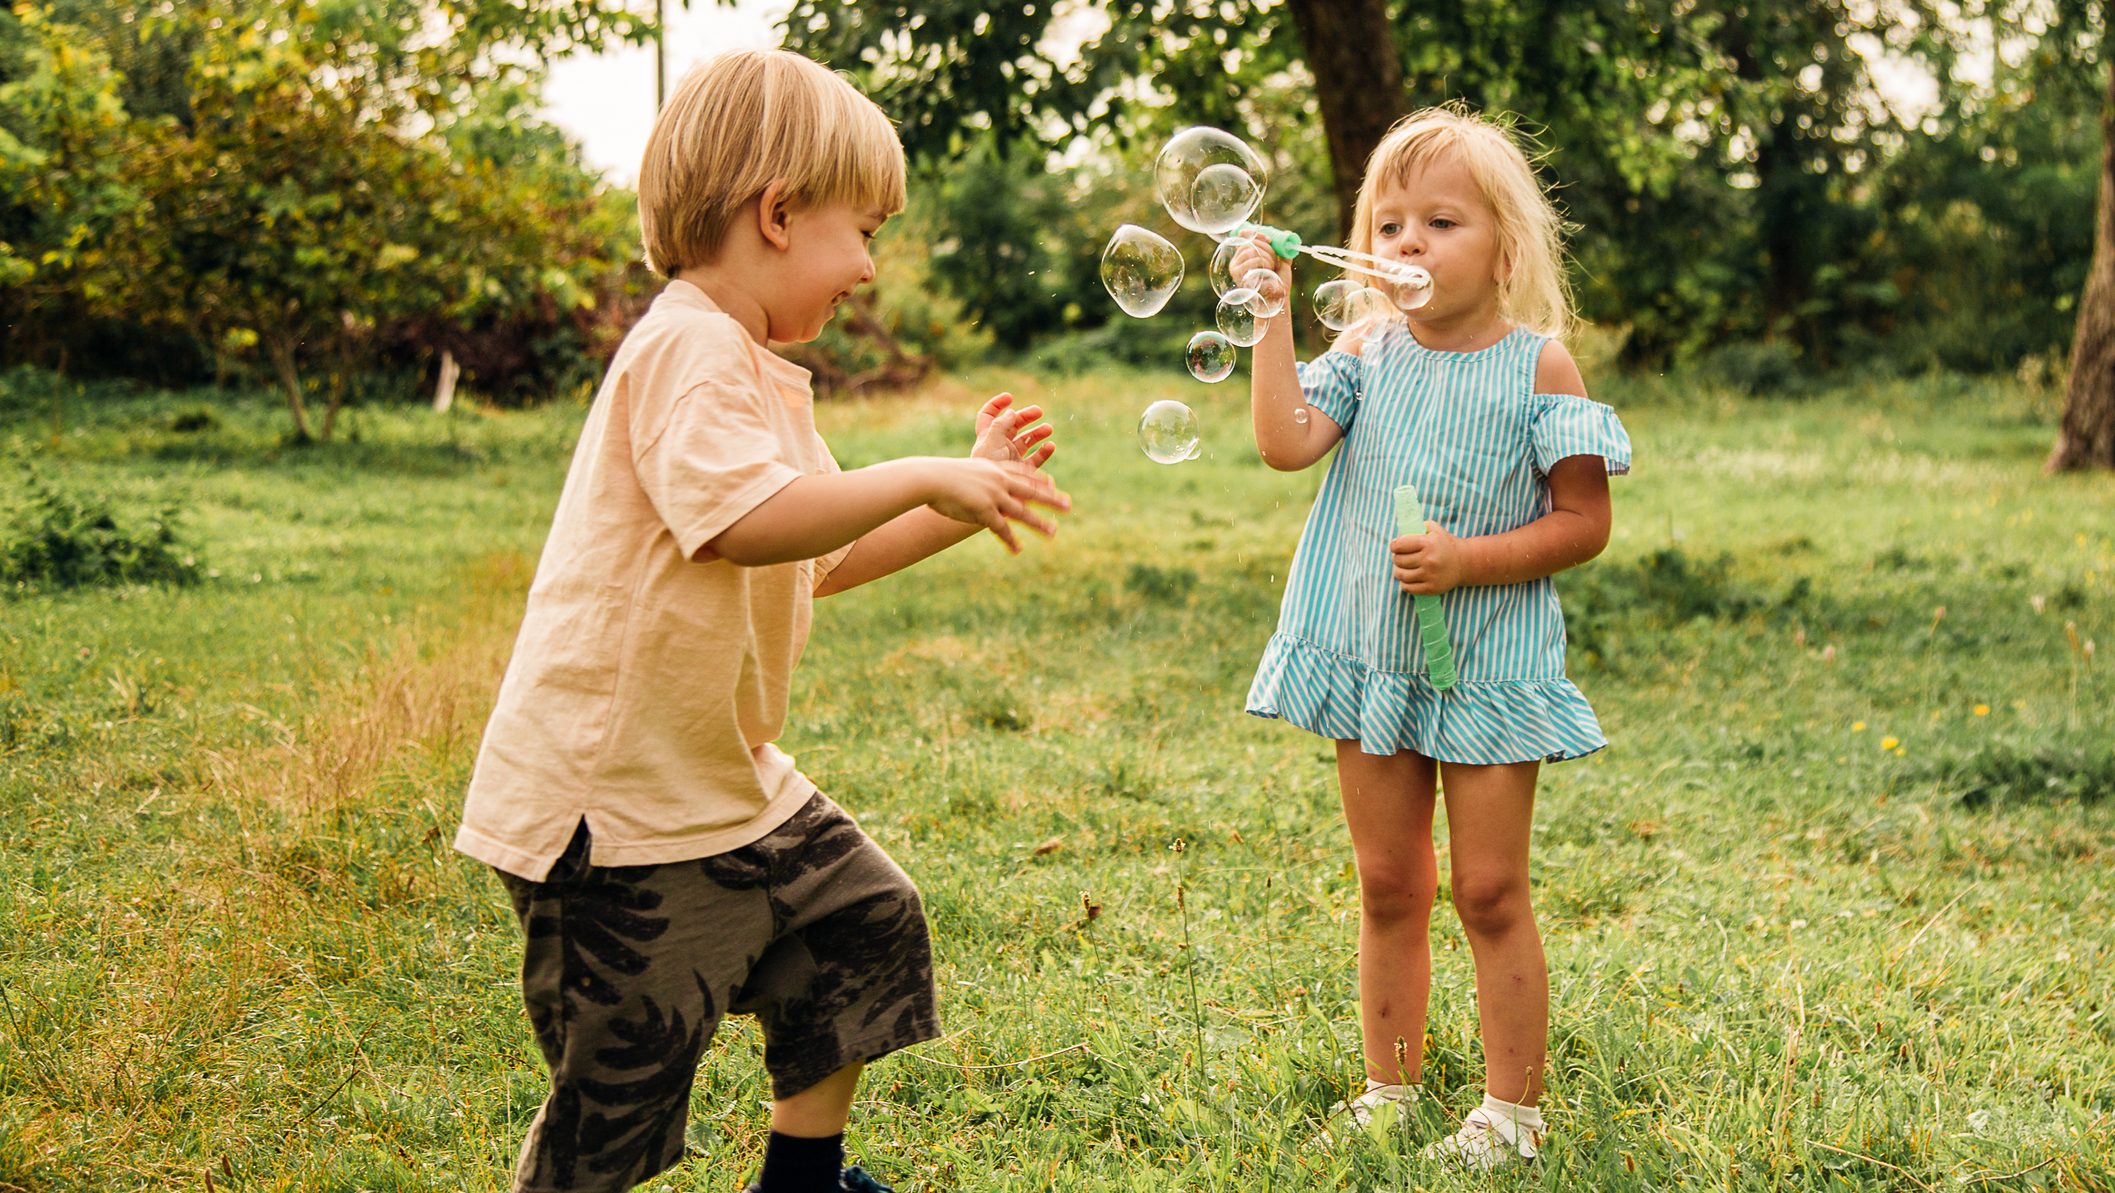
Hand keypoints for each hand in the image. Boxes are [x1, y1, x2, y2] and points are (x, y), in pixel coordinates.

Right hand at [926, 457, 1070, 553]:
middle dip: (1051, 498)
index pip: (1021, 473)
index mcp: (993, 468)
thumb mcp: (961, 471)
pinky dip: (1010, 541)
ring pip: (1022, 511)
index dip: (1037, 478)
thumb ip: (972, 478)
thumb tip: (971, 485)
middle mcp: (998, 480)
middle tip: (1068, 504)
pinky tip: (1018, 550)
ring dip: (1039, 523)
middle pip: (1030, 490)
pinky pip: (1002, 529)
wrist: (929, 478)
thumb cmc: (937, 475)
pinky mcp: (985, 510)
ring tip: (1053, 532)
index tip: (1051, 482)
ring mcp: (994, 495)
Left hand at [972, 392, 1055, 468]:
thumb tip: (1012, 412)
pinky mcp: (1021, 472)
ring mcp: (1011, 458)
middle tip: (1039, 411)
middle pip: (1013, 425)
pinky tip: (1050, 446)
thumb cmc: (985, 470)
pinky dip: (1043, 452)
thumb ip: (1000, 426)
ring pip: (1026, 440)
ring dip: (1038, 433)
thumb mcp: (990, 443)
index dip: (997, 404)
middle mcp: (999, 446)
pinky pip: (1035, 459)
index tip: (1010, 397)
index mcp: (988, 437)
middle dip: (1026, 416)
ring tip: (1048, 429)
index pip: (988, 415)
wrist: (988, 499)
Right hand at [1230, 233, 1292, 307]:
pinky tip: (1266, 273)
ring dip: (1267, 258)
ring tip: (1270, 270)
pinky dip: (1265, 263)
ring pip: (1253, 250)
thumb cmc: (1278, 283)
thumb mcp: (1281, 263)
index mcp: (1243, 257)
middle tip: (1274, 262)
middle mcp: (1236, 262)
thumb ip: (1282, 251)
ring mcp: (1236, 269)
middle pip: (1250, 242)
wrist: (1276, 298)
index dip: (1256, 234)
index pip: (1243, 236)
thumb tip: (1286, 235)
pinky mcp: (1238, 275)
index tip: (1270, 240)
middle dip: (1267, 249)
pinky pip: (1254, 259)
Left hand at [1392, 520, 1464, 593]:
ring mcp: (1430, 575)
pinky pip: (1408, 588)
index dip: (1394, 546)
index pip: (1400, 546)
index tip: (1394, 546)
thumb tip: (1399, 534)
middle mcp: (1428, 560)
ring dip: (1398, 571)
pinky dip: (1404, 584)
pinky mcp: (1431, 588)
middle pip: (1399, 561)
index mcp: (1428, 544)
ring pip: (1401, 575)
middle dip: (1396, 558)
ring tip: (1401, 568)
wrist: (1464, 563)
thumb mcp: (1434, 530)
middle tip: (1398, 557)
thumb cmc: (1445, 544)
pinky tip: (1407, 579)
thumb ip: (1418, 526)